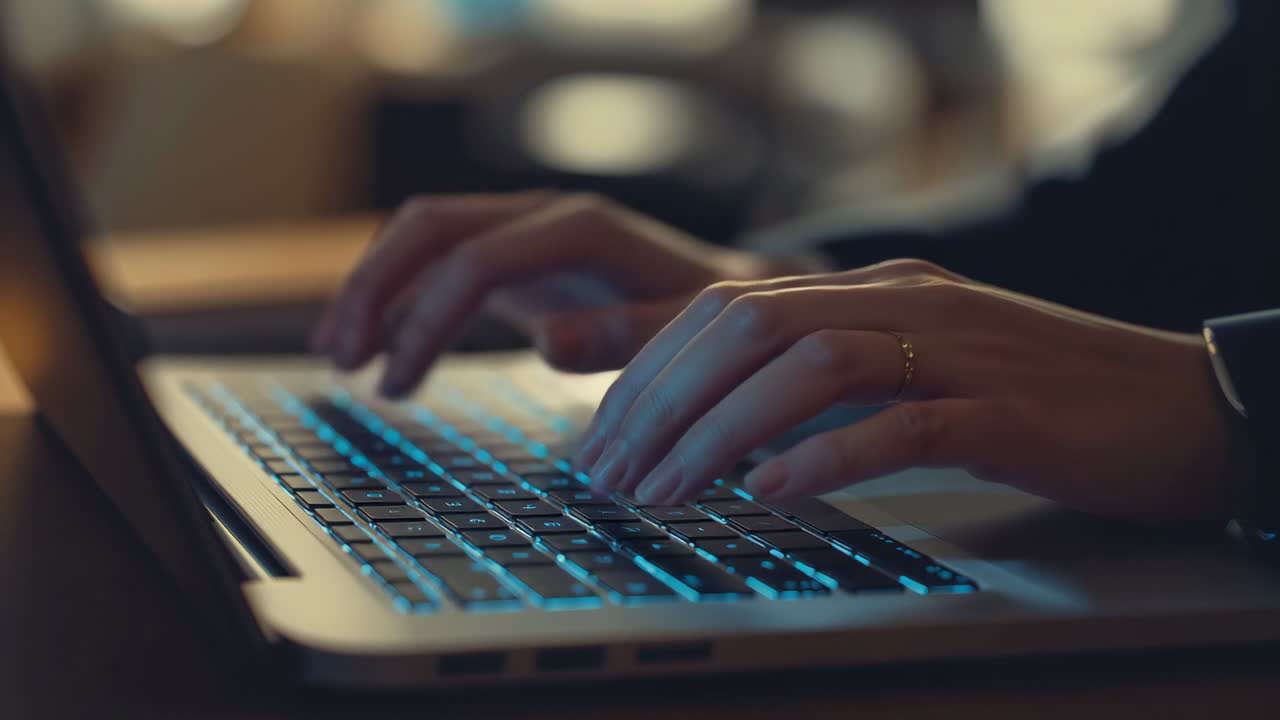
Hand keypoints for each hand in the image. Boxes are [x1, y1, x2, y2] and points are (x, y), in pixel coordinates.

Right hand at [311, 192, 794, 394]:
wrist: (733, 297)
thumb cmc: (712, 323)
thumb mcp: (684, 332)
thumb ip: (624, 335)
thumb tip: (548, 341)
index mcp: (579, 229)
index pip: (475, 260)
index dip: (425, 319)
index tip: (394, 384)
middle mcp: (542, 217)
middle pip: (430, 226)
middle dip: (375, 286)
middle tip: (338, 358)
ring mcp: (524, 232)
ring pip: (423, 237)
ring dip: (374, 287)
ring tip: (337, 356)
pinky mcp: (517, 259)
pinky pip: (440, 262)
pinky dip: (401, 297)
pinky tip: (379, 346)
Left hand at [579, 259, 1248, 526]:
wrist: (1175, 405)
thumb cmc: (1038, 397)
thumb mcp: (918, 368)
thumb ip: (833, 381)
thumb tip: (732, 434)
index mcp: (875, 288)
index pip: (729, 306)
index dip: (650, 366)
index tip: (602, 431)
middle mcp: (906, 301)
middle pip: (748, 327)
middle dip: (661, 402)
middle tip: (610, 474)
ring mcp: (958, 351)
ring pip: (808, 367)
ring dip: (719, 433)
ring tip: (664, 492)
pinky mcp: (1006, 412)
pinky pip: (901, 423)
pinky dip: (826, 457)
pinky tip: (771, 491)